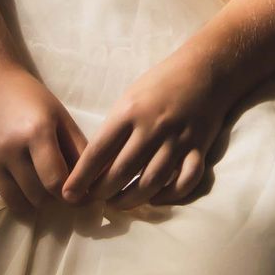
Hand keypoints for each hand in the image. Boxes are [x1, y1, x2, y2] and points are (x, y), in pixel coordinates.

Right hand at [0, 61, 84, 214]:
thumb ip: (78, 149)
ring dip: (31, 201)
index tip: (77, 195)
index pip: (56, 182)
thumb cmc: (29, 97)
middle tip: (58, 190)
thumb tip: (94, 182)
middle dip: (52, 198)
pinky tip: (17, 179)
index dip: (71, 194)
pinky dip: (10, 193)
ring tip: (39, 188)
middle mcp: (10, 147)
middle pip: (37, 196)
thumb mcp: (60, 116)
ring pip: (15, 201)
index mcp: (37, 131)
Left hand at [58, 48, 229, 207]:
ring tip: (118, 204)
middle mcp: (152, 128)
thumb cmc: (161, 83)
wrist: (205, 70)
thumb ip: (115, 128)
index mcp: (129, 112)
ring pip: (150, 183)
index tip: (69, 193)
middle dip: (103, 193)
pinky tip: (155, 199)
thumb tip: (96, 164)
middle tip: (94, 200)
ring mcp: (177, 140)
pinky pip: (185, 182)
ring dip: (131, 200)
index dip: (81, 177)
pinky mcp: (200, 149)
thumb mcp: (130, 98)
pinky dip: (169, 196)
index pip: (98, 152)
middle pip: (121, 173)